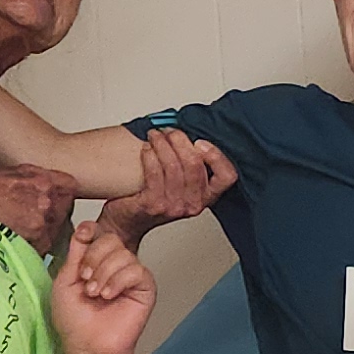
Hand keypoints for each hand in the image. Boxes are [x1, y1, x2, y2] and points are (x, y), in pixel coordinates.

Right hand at [0, 163, 79, 256]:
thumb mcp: (16, 171)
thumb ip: (41, 179)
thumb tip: (56, 186)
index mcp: (45, 182)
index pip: (70, 189)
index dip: (62, 196)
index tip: (56, 200)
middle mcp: (46, 203)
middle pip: (64, 213)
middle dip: (53, 216)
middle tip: (34, 217)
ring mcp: (39, 226)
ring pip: (53, 232)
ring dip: (42, 233)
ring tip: (21, 229)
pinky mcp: (28, 244)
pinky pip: (40, 248)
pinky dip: (31, 246)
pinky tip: (15, 238)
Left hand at [49, 222, 158, 353]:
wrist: (88, 346)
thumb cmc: (75, 321)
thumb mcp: (64, 282)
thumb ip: (75, 255)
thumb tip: (84, 229)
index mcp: (95, 261)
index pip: (98, 233)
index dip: (91, 231)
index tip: (83, 236)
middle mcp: (114, 265)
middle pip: (110, 239)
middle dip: (94, 257)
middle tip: (85, 280)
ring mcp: (130, 275)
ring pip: (123, 254)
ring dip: (104, 274)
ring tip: (96, 294)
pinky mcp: (145, 287)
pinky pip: (136, 270)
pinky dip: (118, 281)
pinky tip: (109, 296)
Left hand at [100, 127, 232, 245]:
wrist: (127, 223)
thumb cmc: (153, 200)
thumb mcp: (181, 186)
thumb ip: (191, 165)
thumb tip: (189, 132)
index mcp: (206, 197)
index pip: (227, 176)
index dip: (216, 156)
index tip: (199, 142)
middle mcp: (193, 204)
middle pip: (194, 164)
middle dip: (180, 140)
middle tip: (169, 131)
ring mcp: (173, 206)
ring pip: (173, 165)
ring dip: (162, 144)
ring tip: (154, 136)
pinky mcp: (153, 205)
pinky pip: (154, 172)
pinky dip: (149, 155)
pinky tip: (146, 149)